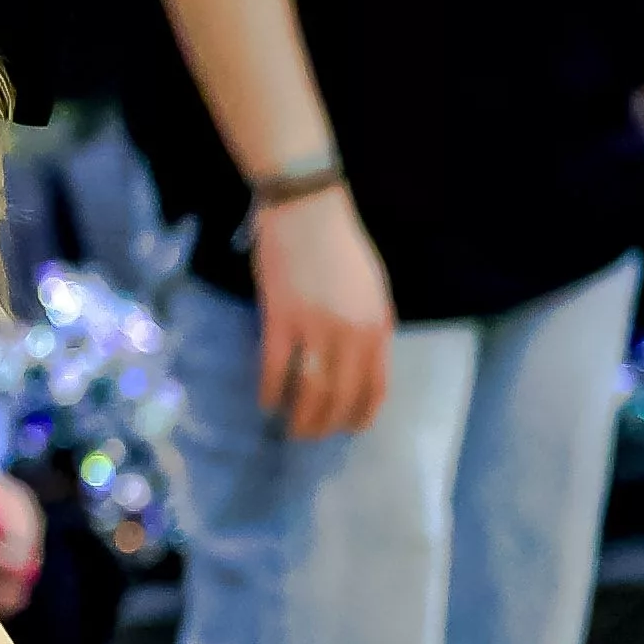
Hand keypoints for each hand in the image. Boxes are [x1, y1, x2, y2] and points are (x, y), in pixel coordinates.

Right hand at [250, 179, 395, 436]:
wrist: (307, 208)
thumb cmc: (342, 245)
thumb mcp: (373, 289)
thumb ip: (370, 327)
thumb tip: (359, 364)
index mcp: (378, 325)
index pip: (375, 388)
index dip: (360, 416)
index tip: (347, 429)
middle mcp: (351, 333)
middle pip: (340, 396)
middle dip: (325, 424)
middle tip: (310, 435)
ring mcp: (315, 327)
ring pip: (309, 390)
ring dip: (299, 418)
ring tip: (289, 429)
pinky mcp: (280, 319)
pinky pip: (275, 368)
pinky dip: (269, 391)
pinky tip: (265, 402)